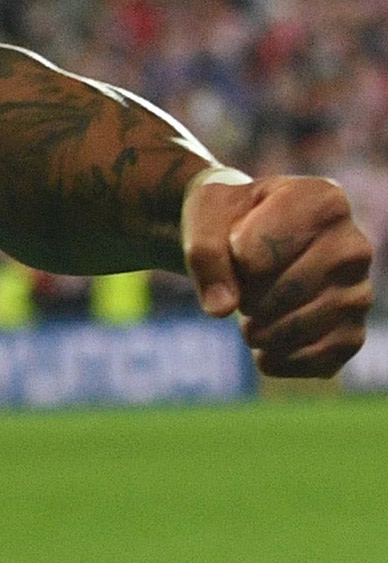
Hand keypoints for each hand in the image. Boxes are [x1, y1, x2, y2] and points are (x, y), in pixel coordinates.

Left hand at [183, 175, 373, 377]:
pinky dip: (278, 360)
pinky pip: (317, 362)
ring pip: (302, 328)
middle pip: (289, 289)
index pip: (266, 248)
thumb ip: (204, 253)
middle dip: (247, 295)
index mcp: (324, 200)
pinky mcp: (353, 334)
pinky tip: (262, 347)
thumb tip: (222, 308)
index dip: (234, 255)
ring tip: (249, 313)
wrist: (243, 238)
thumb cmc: (227, 217)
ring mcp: (360, 293)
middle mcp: (354, 246)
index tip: (235, 242)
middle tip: (240, 285)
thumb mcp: (203, 215)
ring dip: (258, 331)